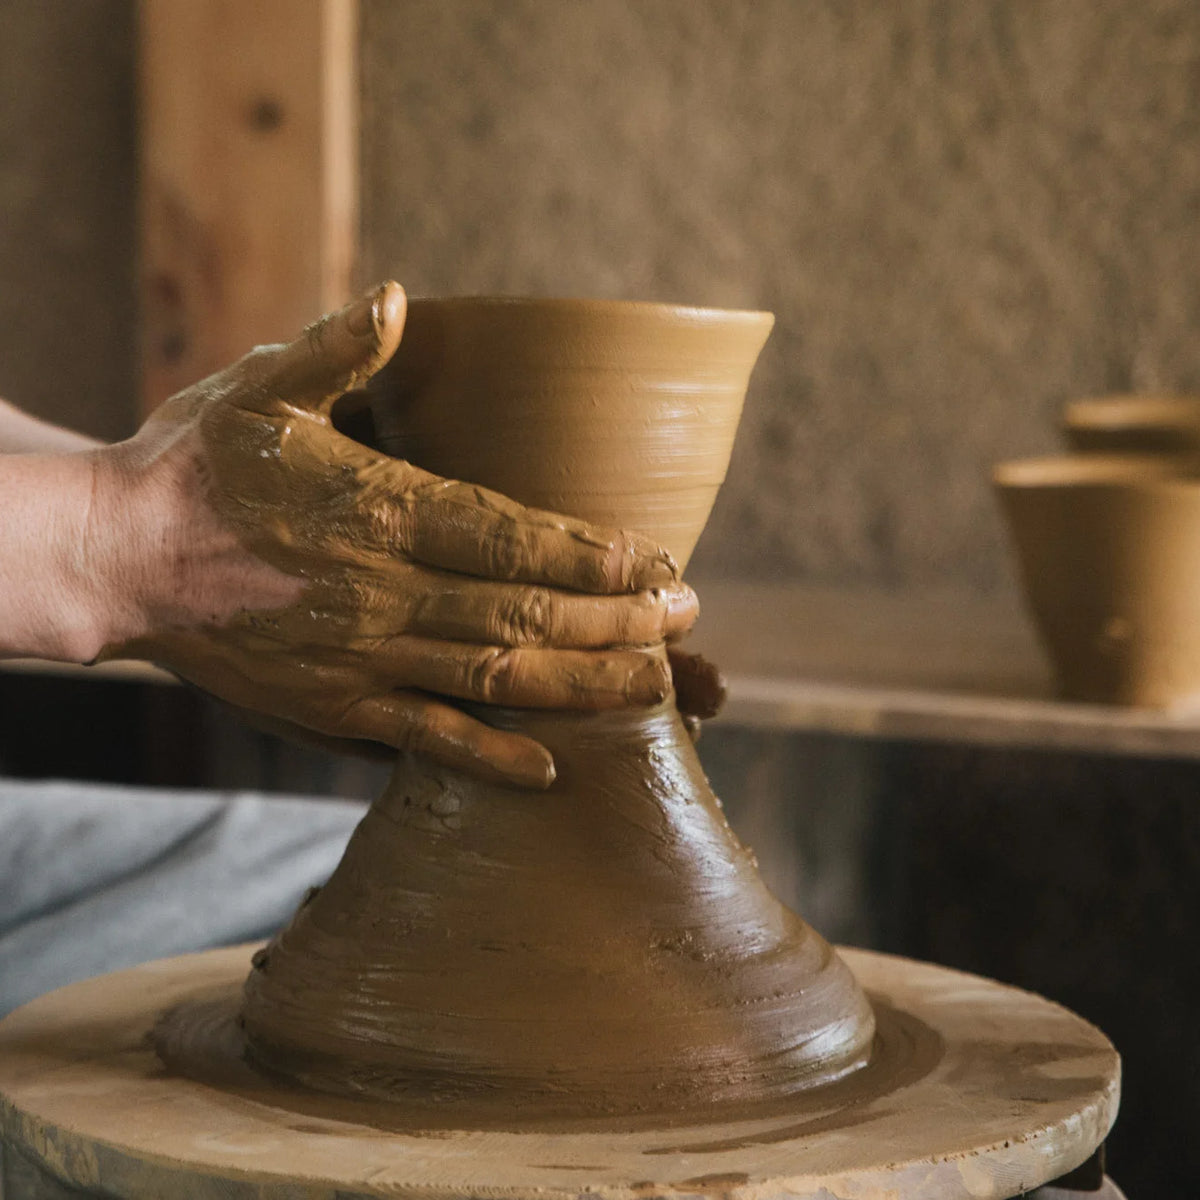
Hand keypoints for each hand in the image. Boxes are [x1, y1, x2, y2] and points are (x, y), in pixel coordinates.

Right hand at [88, 282, 696, 786]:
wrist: (114, 559)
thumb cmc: (193, 466)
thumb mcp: (259, 388)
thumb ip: (338, 349)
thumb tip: (399, 296)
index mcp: (377, 506)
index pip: (511, 535)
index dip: (593, 553)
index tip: (657, 560)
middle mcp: (382, 590)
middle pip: (524, 613)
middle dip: (616, 618)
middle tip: (685, 613)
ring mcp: (362, 658)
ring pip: (494, 680)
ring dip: (583, 683)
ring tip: (656, 681)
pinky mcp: (335, 709)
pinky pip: (426, 741)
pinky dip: (490, 757)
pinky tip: (552, 765)